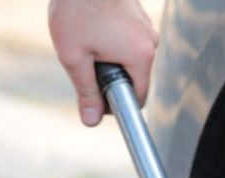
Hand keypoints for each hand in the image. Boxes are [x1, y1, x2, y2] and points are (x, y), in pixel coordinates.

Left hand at [49, 0, 158, 125]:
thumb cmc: (77, 9)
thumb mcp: (75, 57)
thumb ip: (86, 91)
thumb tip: (91, 120)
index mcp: (140, 56)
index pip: (138, 97)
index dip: (116, 104)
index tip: (97, 99)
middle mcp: (150, 41)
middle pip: (133, 77)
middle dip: (109, 76)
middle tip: (83, 60)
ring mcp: (146, 26)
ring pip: (129, 57)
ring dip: (109, 56)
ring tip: (86, 38)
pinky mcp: (138, 15)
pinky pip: (128, 39)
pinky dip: (111, 39)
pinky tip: (92, 25)